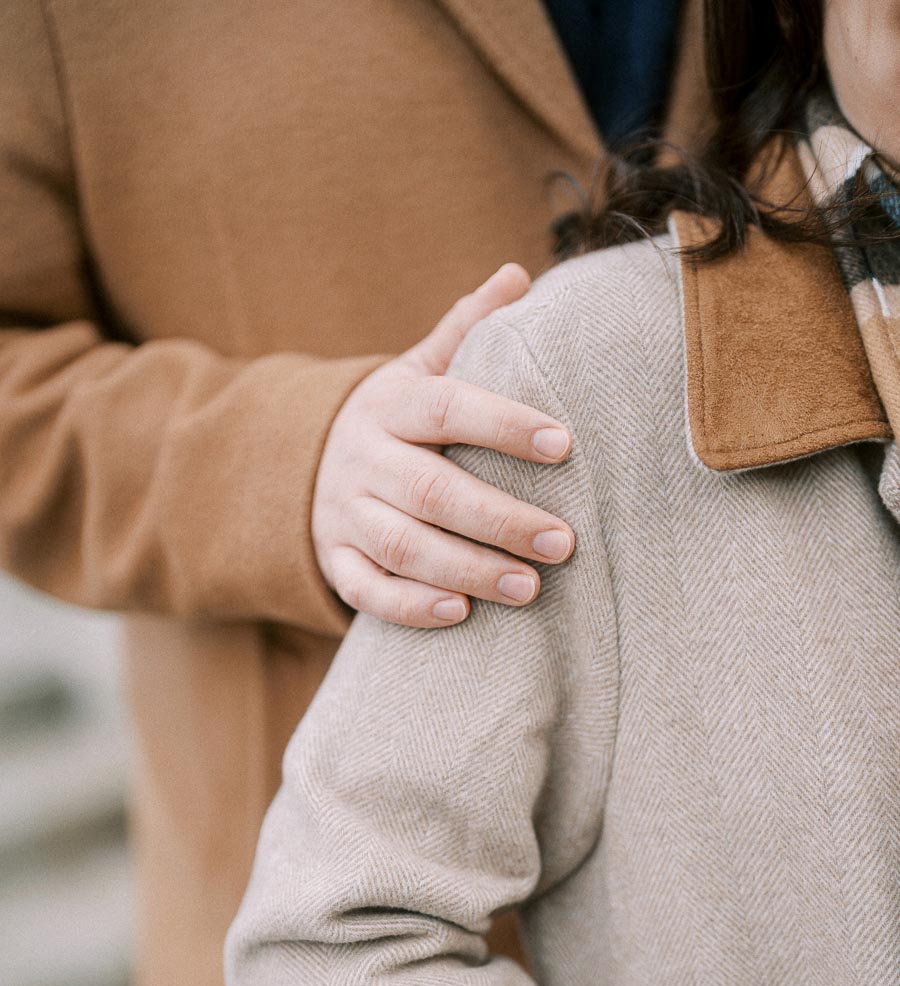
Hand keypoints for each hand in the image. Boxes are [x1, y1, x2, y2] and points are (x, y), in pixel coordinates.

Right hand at [312, 264, 575, 627]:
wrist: (304, 466)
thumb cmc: (392, 421)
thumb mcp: (416, 369)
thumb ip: (465, 329)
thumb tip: (517, 274)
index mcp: (390, 406)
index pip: (446, 409)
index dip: (502, 424)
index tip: (564, 444)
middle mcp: (362, 460)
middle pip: (432, 490)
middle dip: (501, 519)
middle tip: (564, 542)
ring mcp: (344, 515)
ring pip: (403, 547)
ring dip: (468, 569)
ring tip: (530, 587)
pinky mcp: (335, 563)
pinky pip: (366, 592)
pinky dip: (410, 606)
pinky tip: (460, 613)